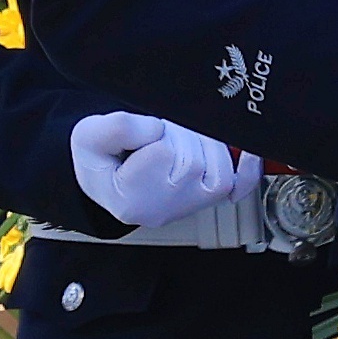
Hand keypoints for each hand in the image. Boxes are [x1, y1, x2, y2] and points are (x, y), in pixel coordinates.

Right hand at [69, 110, 263, 230]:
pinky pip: (238, 184)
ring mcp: (189, 206)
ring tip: (176, 139)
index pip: (162, 152)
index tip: (138, 132)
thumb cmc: (99, 159)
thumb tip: (156, 128)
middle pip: (193, 159)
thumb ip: (116, 128)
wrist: (104, 176)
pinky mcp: (207, 198)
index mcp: (132, 199)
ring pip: (218, 167)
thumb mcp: (89, 135)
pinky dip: (247, 168)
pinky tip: (248, 151)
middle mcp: (164, 210)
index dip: (152, 129)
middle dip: (177, 134)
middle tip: (156, 133)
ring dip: (201, 143)